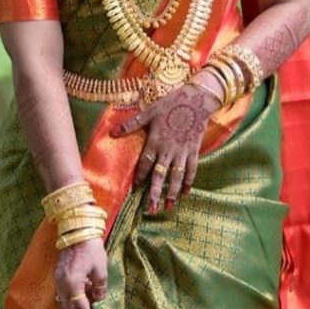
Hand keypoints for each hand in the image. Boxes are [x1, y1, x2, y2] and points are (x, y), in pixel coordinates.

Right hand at [54, 236, 107, 308]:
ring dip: (74, 307)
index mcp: (73, 285)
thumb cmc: (91, 249)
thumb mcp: (101, 270)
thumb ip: (100, 288)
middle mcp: (61, 285)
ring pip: (63, 303)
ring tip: (90, 301)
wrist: (77, 231)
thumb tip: (98, 299)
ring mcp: (57, 280)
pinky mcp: (57, 275)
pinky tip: (83, 290)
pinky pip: (62, 293)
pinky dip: (71, 297)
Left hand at [112, 81, 220, 212]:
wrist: (196, 100)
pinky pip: (191, 169)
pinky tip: (185, 192)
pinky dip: (188, 181)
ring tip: (168, 207)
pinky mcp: (194, 150)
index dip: (140, 176)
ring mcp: (182, 152)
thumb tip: (113, 132)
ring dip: (172, 192)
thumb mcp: (149, 112)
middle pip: (160, 175)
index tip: (135, 188)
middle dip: (155, 193)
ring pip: (176, 176)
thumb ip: (132, 124)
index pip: (145, 164)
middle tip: (151, 209)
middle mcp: (168, 150)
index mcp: (155, 141)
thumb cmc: (171, 104)